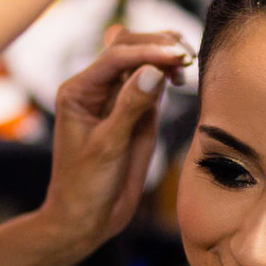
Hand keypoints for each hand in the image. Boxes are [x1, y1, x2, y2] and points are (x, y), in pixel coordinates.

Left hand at [38, 28, 194, 254]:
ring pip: (142, 60)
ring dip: (165, 54)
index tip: (177, 54)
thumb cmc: (85, 186)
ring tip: (187, 64)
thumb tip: (154, 70)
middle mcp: (96, 88)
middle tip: (186, 56)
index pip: (115, 56)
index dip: (147, 51)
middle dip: (157, 46)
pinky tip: (181, 78)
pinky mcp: (135, 112)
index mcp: (78, 91)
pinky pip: (152, 82)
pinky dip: (168, 74)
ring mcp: (116, 98)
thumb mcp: (108, 147)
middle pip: (128, 48)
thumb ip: (130, 108)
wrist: (86, 219)